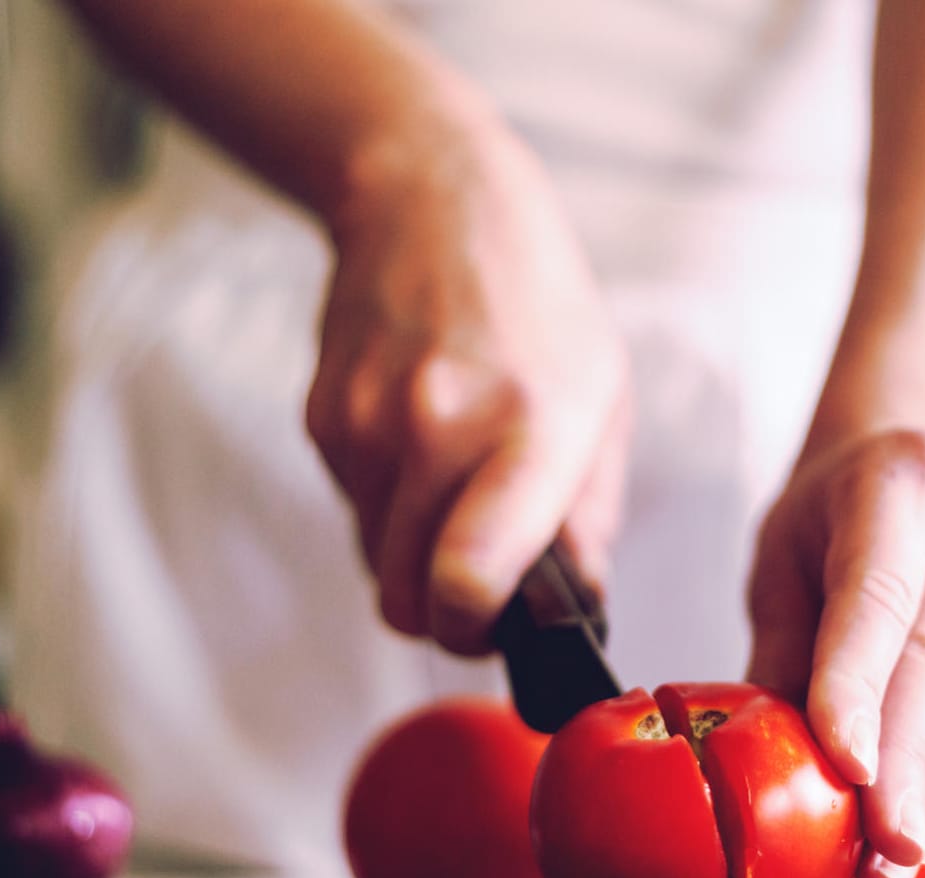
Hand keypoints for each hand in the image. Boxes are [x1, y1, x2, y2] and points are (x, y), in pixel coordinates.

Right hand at [305, 128, 628, 653]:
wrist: (429, 200)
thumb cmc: (536, 306)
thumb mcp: (602, 400)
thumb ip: (589, 518)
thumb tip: (577, 610)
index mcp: (527, 428)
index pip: (468, 579)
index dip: (474, 630)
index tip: (495, 623)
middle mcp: (436, 429)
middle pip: (405, 599)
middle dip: (443, 613)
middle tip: (482, 583)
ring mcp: (366, 425)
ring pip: (374, 563)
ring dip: (413, 555)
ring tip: (456, 485)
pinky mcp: (322, 420)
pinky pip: (352, 511)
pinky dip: (386, 506)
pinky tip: (418, 443)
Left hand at [746, 429, 924, 877]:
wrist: (920, 456)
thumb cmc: (831, 512)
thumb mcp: (782, 556)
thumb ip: (780, 648)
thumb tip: (764, 763)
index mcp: (905, 481)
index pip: (881, 596)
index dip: (862, 686)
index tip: (849, 769)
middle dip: (905, 768)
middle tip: (875, 852)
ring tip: (883, 866)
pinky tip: (913, 829)